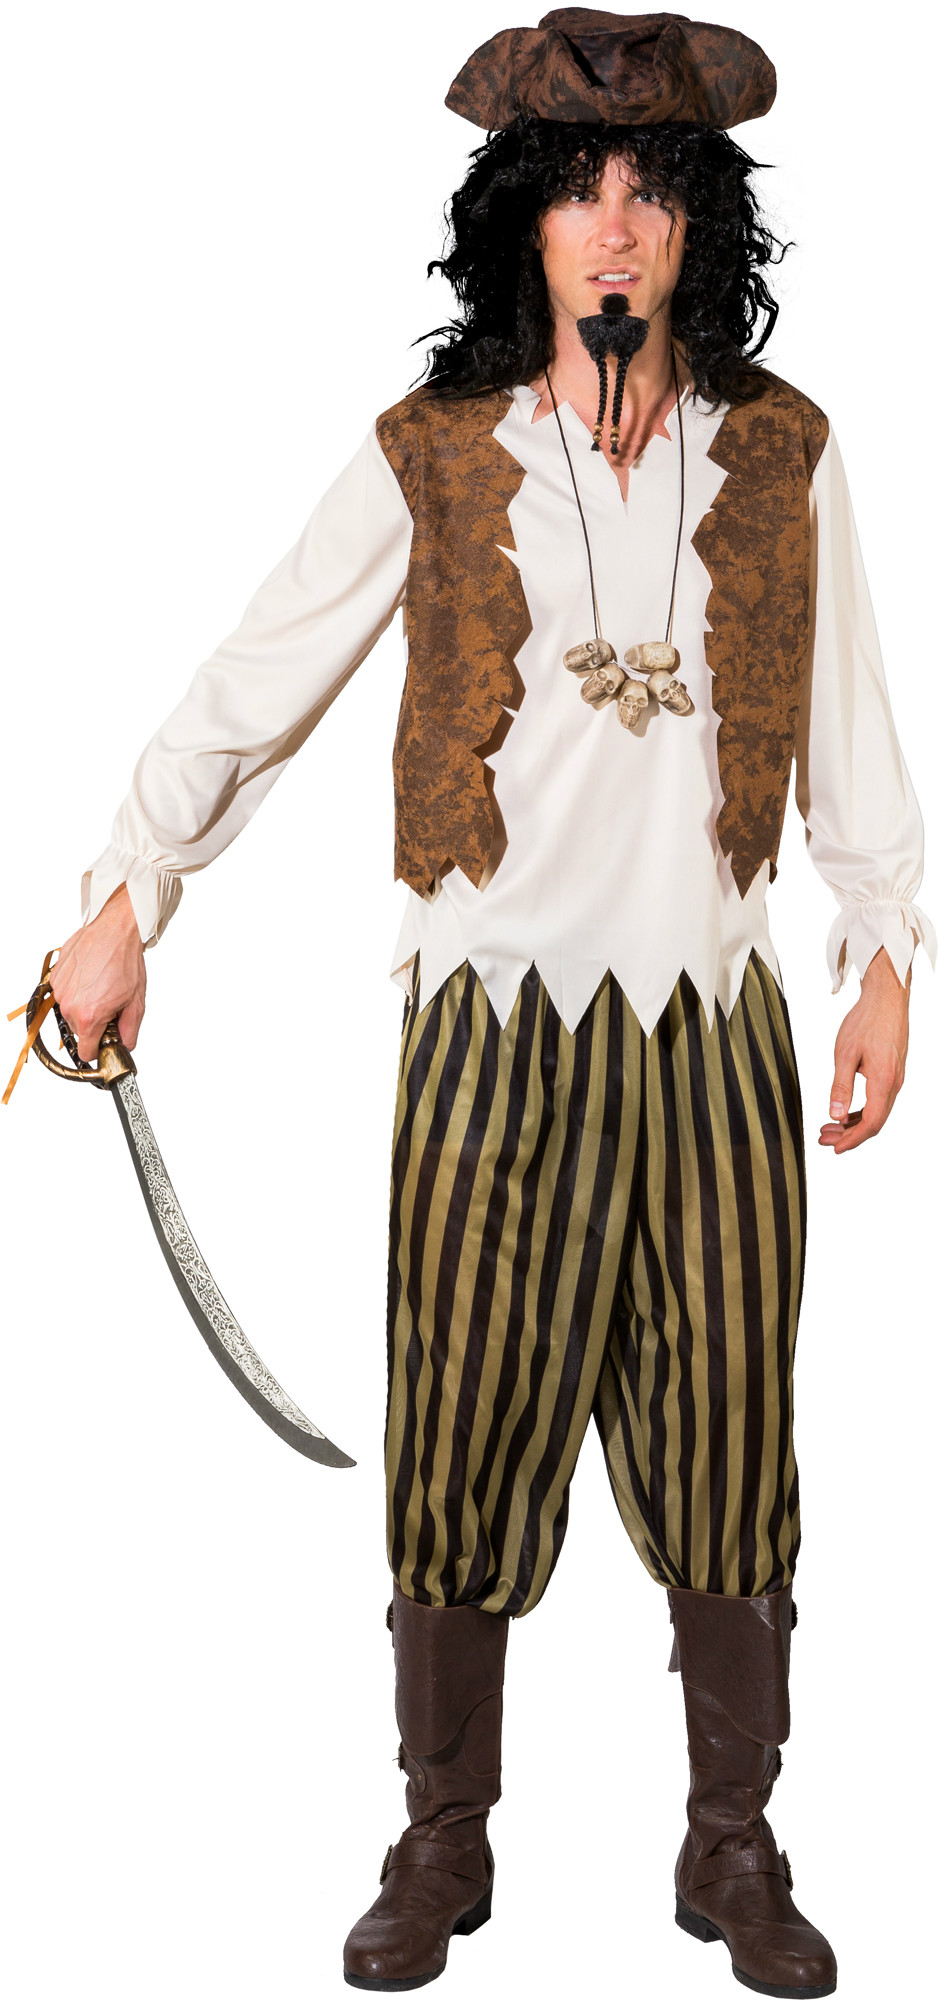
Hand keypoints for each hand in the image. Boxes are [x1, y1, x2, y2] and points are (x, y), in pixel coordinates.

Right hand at [50, 884, 146, 1061]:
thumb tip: (125, 1046)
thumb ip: (129, 1032)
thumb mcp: (136, 1003)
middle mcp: (69, 1006)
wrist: (116, 930)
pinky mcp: (56, 976)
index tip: (106, 1039)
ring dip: (84, 1006)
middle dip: (94, 1023)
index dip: (98, 1048)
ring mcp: (60, 990)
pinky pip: (65, 994)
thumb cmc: (126, 962)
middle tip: (110, 1004)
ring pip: (71, 1012)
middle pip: (79, 1031)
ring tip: (101, 987)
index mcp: (89, 1017)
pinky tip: (90, 977)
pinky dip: (76, 990)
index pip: (85, 1052)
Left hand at [819, 946, 909, 1153]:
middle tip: (825, 1139)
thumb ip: (840, 1086)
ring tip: (829, 1128)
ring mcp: (895, 1078)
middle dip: (849, 1135)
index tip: (835, 1148)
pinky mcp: (892, 1072)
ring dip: (853, 1123)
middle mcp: (893, 1083)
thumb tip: (835, 1115)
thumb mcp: (845, 1054)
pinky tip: (844, 1111)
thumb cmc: (866, 1021)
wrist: (887, 998)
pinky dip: (860, 1110)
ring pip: (876, 1112)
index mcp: (883, 1081)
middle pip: (874, 1121)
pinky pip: (878, 1100)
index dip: (852, 1140)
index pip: (870, 1123)